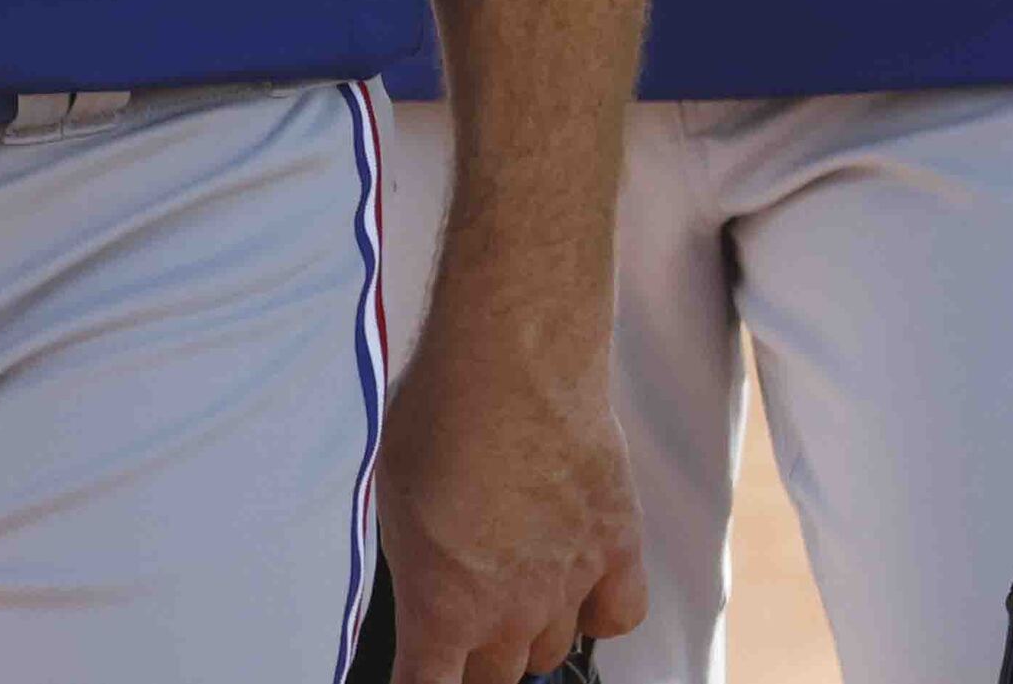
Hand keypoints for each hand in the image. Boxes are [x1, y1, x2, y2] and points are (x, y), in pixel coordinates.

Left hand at [375, 276, 644, 682]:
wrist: (514, 362)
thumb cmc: (442, 415)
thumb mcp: (393, 499)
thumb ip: (416, 561)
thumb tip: (424, 576)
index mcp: (440, 611)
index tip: (424, 672)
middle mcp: (508, 614)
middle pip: (495, 677)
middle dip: (476, 653)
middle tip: (468, 609)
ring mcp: (568, 584)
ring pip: (552, 651)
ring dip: (532, 629)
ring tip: (518, 579)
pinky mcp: (617, 545)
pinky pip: (619, 614)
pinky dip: (600, 610)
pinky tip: (583, 583)